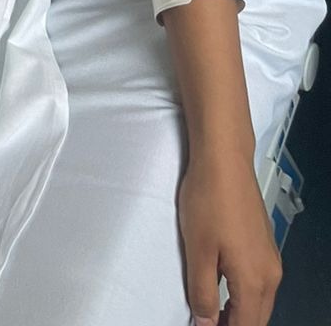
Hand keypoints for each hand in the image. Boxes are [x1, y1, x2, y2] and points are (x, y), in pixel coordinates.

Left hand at [178, 149, 281, 324]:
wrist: (224, 159)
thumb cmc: (209, 199)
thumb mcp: (198, 250)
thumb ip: (203, 291)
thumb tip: (206, 322)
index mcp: (255, 280)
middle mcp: (270, 273)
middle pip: (256, 317)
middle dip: (234, 324)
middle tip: (207, 324)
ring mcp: (270, 257)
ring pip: (260, 301)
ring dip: (240, 312)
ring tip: (213, 312)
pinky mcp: (264, 243)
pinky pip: (260, 282)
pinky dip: (245, 294)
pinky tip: (225, 287)